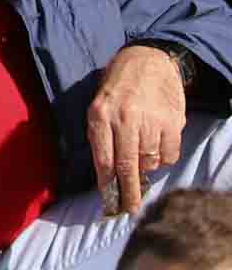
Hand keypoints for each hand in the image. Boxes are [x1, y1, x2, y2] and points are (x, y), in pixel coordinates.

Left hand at [91, 44, 190, 216]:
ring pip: (149, 161)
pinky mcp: (172, 122)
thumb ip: (101, 136)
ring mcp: (151, 121)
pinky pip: (169, 154)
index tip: (109, 202)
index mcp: (100, 115)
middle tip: (129, 209)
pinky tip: (157, 149)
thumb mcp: (97, 105)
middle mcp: (125, 119)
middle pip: (127, 167)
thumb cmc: (118, 86)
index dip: (107, 185)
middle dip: (128, 192)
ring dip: (146, 169)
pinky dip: (163, 159)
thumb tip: (108, 173)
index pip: (103, 159)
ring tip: (142, 159)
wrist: (149, 60)